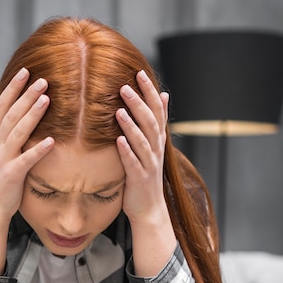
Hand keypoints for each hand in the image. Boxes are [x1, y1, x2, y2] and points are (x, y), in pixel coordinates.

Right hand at [0, 67, 53, 224]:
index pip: (1, 105)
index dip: (12, 87)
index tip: (25, 70)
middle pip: (11, 114)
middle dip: (25, 95)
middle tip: (42, 79)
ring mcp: (3, 158)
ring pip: (18, 132)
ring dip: (32, 114)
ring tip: (46, 98)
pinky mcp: (12, 174)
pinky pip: (27, 160)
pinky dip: (38, 150)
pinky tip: (51, 140)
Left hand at [115, 70, 169, 223]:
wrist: (150, 209)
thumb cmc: (145, 174)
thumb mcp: (153, 145)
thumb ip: (156, 121)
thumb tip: (164, 94)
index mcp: (157, 140)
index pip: (157, 110)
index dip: (149, 92)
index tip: (139, 73)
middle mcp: (156, 149)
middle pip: (150, 122)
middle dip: (139, 103)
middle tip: (125, 86)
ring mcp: (149, 164)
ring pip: (143, 141)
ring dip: (131, 125)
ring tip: (119, 110)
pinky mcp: (140, 179)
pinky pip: (133, 163)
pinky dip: (127, 152)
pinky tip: (118, 141)